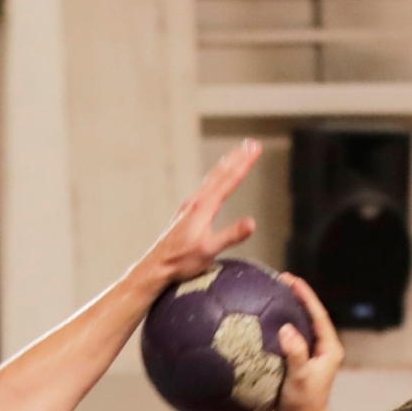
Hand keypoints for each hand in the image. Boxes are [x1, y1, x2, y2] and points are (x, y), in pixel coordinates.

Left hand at [141, 139, 260, 288]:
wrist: (156, 267)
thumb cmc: (181, 261)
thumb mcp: (209, 250)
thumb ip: (231, 235)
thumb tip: (252, 223)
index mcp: (204, 207)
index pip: (229, 181)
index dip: (244, 164)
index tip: (256, 148)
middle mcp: (196, 202)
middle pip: (220, 175)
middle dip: (237, 158)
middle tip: (251, 143)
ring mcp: (189, 207)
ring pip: (211, 180)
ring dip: (225, 166)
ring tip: (236, 155)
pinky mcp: (185, 214)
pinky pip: (204, 189)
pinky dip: (214, 179)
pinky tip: (214, 183)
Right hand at [275, 272, 343, 410]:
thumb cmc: (304, 404)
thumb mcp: (300, 377)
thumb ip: (295, 352)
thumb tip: (287, 329)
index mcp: (329, 348)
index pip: (318, 315)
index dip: (305, 295)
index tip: (291, 280)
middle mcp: (322, 349)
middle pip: (310, 316)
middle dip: (296, 298)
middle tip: (280, 281)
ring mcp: (310, 356)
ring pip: (300, 327)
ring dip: (287, 312)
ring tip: (271, 296)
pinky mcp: (298, 363)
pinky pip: (289, 340)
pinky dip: (278, 329)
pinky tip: (262, 325)